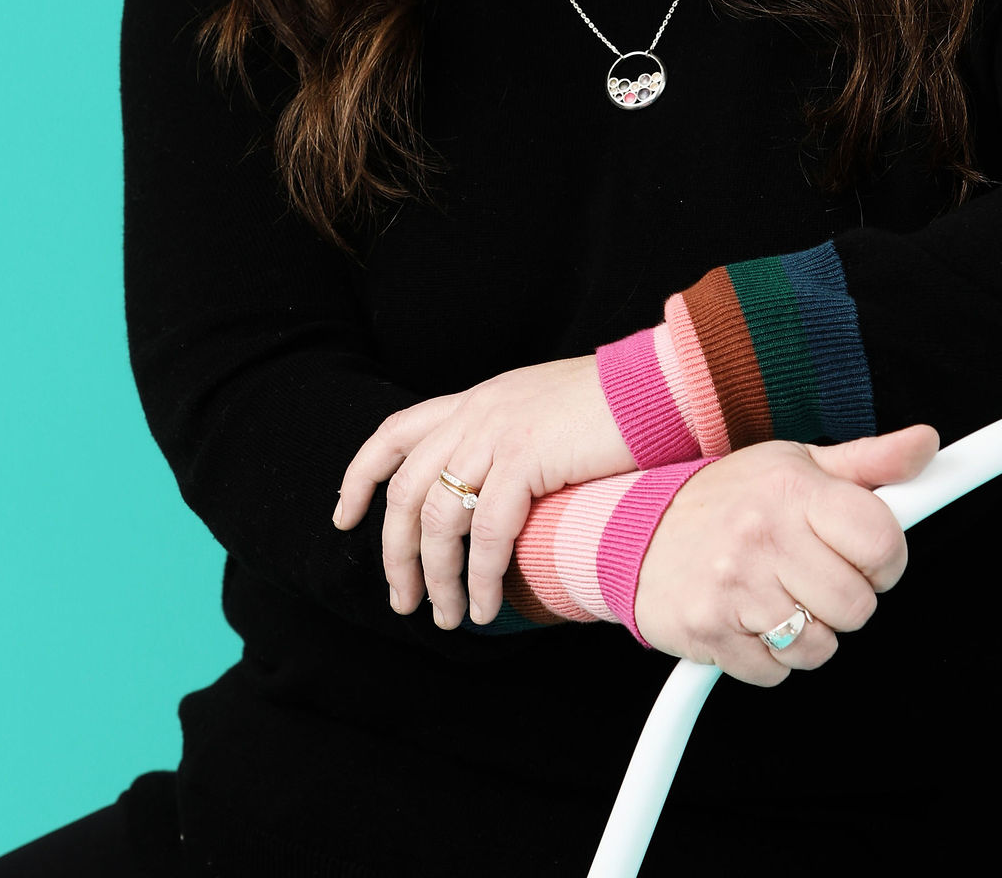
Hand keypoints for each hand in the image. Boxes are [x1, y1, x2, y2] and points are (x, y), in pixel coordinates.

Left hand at [333, 355, 633, 627]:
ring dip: (437, 578)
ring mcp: (497, 434)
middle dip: (395, 553)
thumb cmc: (614, 405)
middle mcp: (475, 414)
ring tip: (450, 616)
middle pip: (405, 489)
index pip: (394, 433)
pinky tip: (487, 606)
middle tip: (403, 600)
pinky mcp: (526, 459)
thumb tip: (493, 491)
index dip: (360, 476)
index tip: (345, 517)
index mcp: (476, 400)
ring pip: (438, 518)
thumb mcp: (543, 410)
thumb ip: (508, 439)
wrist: (657, 384)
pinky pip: (487, 533)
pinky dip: (481, 578)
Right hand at [632, 425, 937, 684]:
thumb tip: (926, 444)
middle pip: (857, 606)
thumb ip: (870, 462)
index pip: (882, 541)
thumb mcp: (797, 464)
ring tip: (777, 595)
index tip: (867, 556)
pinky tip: (749, 618)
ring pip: (821, 646)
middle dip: (844, 599)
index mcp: (792, 488)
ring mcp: (733, 583)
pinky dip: (769, 656)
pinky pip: (776, 672)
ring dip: (808, 632)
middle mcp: (761, 532)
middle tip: (812, 576)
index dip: (886, 559)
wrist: (635, 530)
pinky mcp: (709, 629)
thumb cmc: (728, 497)